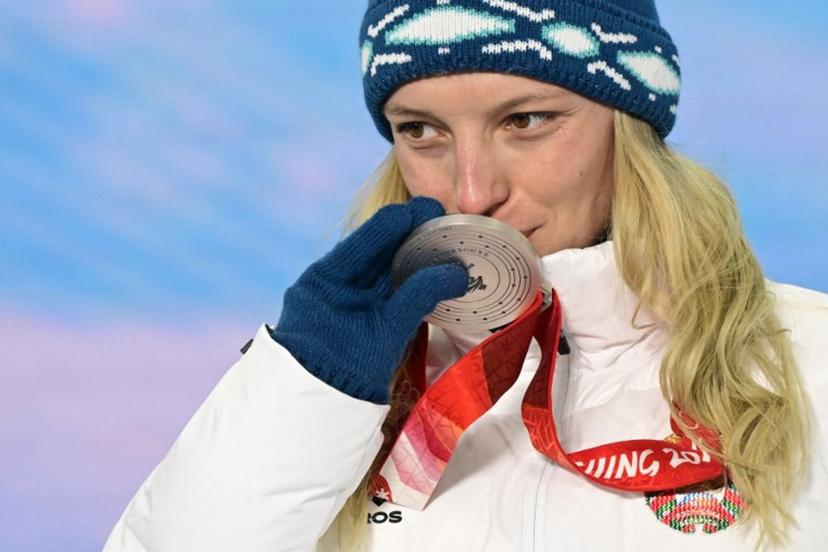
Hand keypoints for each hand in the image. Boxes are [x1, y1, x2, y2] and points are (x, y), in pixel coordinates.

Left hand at [270, 196, 468, 403]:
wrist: (314, 415)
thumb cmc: (344, 372)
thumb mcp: (385, 332)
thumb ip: (419, 295)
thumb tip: (457, 270)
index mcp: (327, 275)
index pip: (372, 233)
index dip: (406, 218)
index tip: (437, 210)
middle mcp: (329, 280)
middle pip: (377, 246)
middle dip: (413, 236)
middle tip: (448, 229)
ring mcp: (337, 297)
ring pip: (379, 266)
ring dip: (410, 257)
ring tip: (444, 248)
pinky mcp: (349, 314)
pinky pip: (378, 287)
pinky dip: (402, 279)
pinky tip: (427, 275)